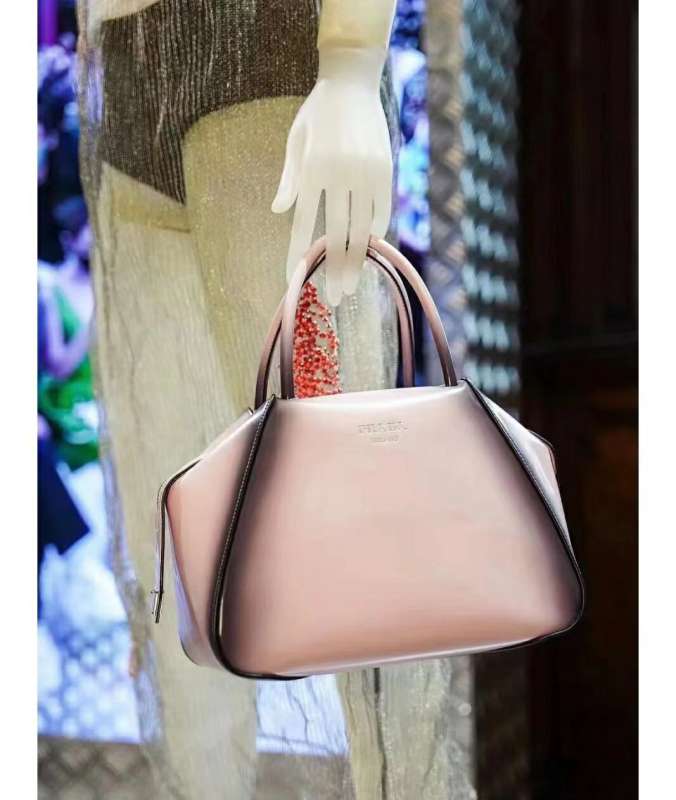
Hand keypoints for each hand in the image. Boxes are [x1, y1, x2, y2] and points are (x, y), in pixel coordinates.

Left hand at [272, 47, 392, 304]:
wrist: (352, 79)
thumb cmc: (316, 113)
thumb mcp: (295, 142)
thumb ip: (290, 179)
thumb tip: (280, 212)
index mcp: (312, 171)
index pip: (304, 224)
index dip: (299, 254)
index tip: (293, 280)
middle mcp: (340, 175)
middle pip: (337, 235)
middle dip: (335, 271)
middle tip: (335, 300)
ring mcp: (366, 173)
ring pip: (362, 228)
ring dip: (356, 261)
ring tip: (352, 286)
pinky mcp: (385, 170)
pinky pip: (381, 210)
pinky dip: (376, 232)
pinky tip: (370, 251)